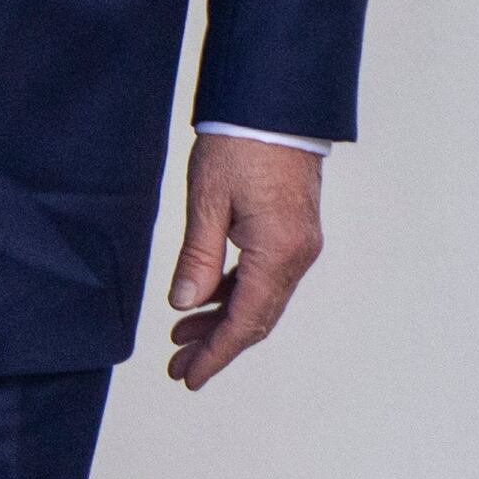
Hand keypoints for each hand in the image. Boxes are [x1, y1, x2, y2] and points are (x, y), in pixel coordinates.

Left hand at [165, 134, 326, 388]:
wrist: (276, 102)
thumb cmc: (242, 142)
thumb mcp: (208, 201)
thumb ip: (198, 258)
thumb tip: (184, 304)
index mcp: (277, 252)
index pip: (244, 322)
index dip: (215, 354)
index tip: (189, 377)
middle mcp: (297, 255)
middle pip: (256, 318)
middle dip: (216, 345)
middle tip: (179, 366)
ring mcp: (300, 243)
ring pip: (262, 299)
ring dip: (224, 320)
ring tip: (183, 333)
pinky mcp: (294, 230)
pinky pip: (266, 276)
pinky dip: (236, 293)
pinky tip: (208, 298)